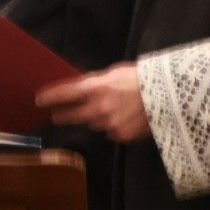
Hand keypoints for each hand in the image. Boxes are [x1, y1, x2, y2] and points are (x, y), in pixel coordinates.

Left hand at [35, 63, 151, 142]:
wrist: (170, 97)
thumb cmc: (143, 78)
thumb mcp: (115, 73)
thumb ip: (96, 82)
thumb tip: (81, 87)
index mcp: (96, 88)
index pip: (65, 93)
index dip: (50, 97)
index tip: (39, 100)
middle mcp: (99, 108)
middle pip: (72, 115)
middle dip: (62, 115)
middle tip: (55, 115)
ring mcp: (109, 125)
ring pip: (94, 123)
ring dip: (95, 117)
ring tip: (110, 108)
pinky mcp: (121, 136)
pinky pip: (111, 132)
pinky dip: (113, 126)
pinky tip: (125, 117)